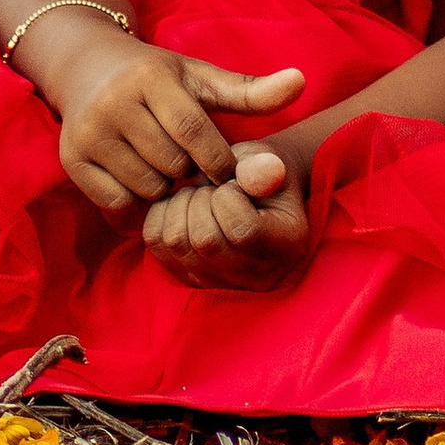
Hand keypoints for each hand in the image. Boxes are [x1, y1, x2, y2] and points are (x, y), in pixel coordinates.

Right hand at [54, 43, 304, 216]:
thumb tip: (301, 83)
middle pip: (173, 165)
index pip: (196, 133)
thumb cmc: (155, 77)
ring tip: (165, 169)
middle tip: (190, 165)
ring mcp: (89, 133)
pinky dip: (137, 200)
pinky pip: (118, 202)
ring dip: (166, 189)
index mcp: (151, 78)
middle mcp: (114, 103)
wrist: (85, 69)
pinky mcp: (71, 159)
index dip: (219, 159)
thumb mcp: (201, 78)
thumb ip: (251, 91)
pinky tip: (141, 179)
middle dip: (191, 173)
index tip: (228, 170)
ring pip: (148, 187)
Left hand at [142, 143, 310, 289]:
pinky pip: (156, 245)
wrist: (254, 191)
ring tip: (198, 194)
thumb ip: (259, 167)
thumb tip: (249, 174)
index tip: (233, 181)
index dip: (227, 194)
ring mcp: (221, 283)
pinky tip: (183, 206)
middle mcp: (258, 276)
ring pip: (177, 242)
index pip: (242, 229)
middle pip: (205, 240)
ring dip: (180, 205)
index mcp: (287, 244)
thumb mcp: (268, 160)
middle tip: (212, 186)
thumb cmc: (262, 172)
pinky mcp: (191, 278)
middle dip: (200, 198)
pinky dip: (162, 214)